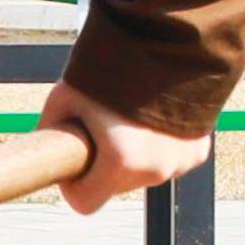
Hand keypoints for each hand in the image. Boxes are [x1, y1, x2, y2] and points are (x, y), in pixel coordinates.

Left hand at [37, 81, 207, 215]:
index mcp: (119, 163)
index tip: (74, 162)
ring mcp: (179, 162)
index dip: (73, 185)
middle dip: (105, 165)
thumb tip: (47, 145)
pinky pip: (170, 160)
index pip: (85, 204)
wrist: (169, 41)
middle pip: (115, 187)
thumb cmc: (113, 66)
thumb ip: (52, 129)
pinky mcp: (198, 152)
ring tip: (132, 116)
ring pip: (143, 174)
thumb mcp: (64, 96)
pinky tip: (156, 115)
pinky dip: (161, 145)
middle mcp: (153, 171)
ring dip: (135, 155)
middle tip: (103, 127)